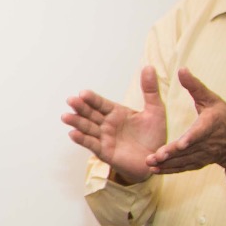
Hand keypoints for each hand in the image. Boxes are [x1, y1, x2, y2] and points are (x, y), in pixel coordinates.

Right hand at [62, 66, 167, 183]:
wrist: (159, 159)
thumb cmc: (154, 135)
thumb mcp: (155, 110)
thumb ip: (150, 90)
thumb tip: (149, 67)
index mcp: (116, 113)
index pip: (101, 104)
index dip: (92, 99)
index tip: (83, 93)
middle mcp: (107, 124)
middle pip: (90, 114)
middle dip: (80, 108)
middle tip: (71, 101)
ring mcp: (104, 138)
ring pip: (88, 128)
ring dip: (76, 123)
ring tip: (66, 117)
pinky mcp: (105, 152)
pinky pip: (92, 145)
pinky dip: (82, 140)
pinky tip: (73, 134)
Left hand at [144, 68, 225, 175]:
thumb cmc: (225, 118)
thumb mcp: (213, 99)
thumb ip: (195, 86)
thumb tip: (182, 70)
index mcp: (210, 125)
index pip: (200, 132)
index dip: (191, 138)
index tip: (181, 143)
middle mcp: (207, 142)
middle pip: (188, 150)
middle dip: (171, 154)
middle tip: (154, 157)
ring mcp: (202, 155)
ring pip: (183, 161)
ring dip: (167, 164)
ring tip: (150, 164)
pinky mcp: (198, 163)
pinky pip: (184, 168)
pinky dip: (170, 170)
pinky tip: (156, 170)